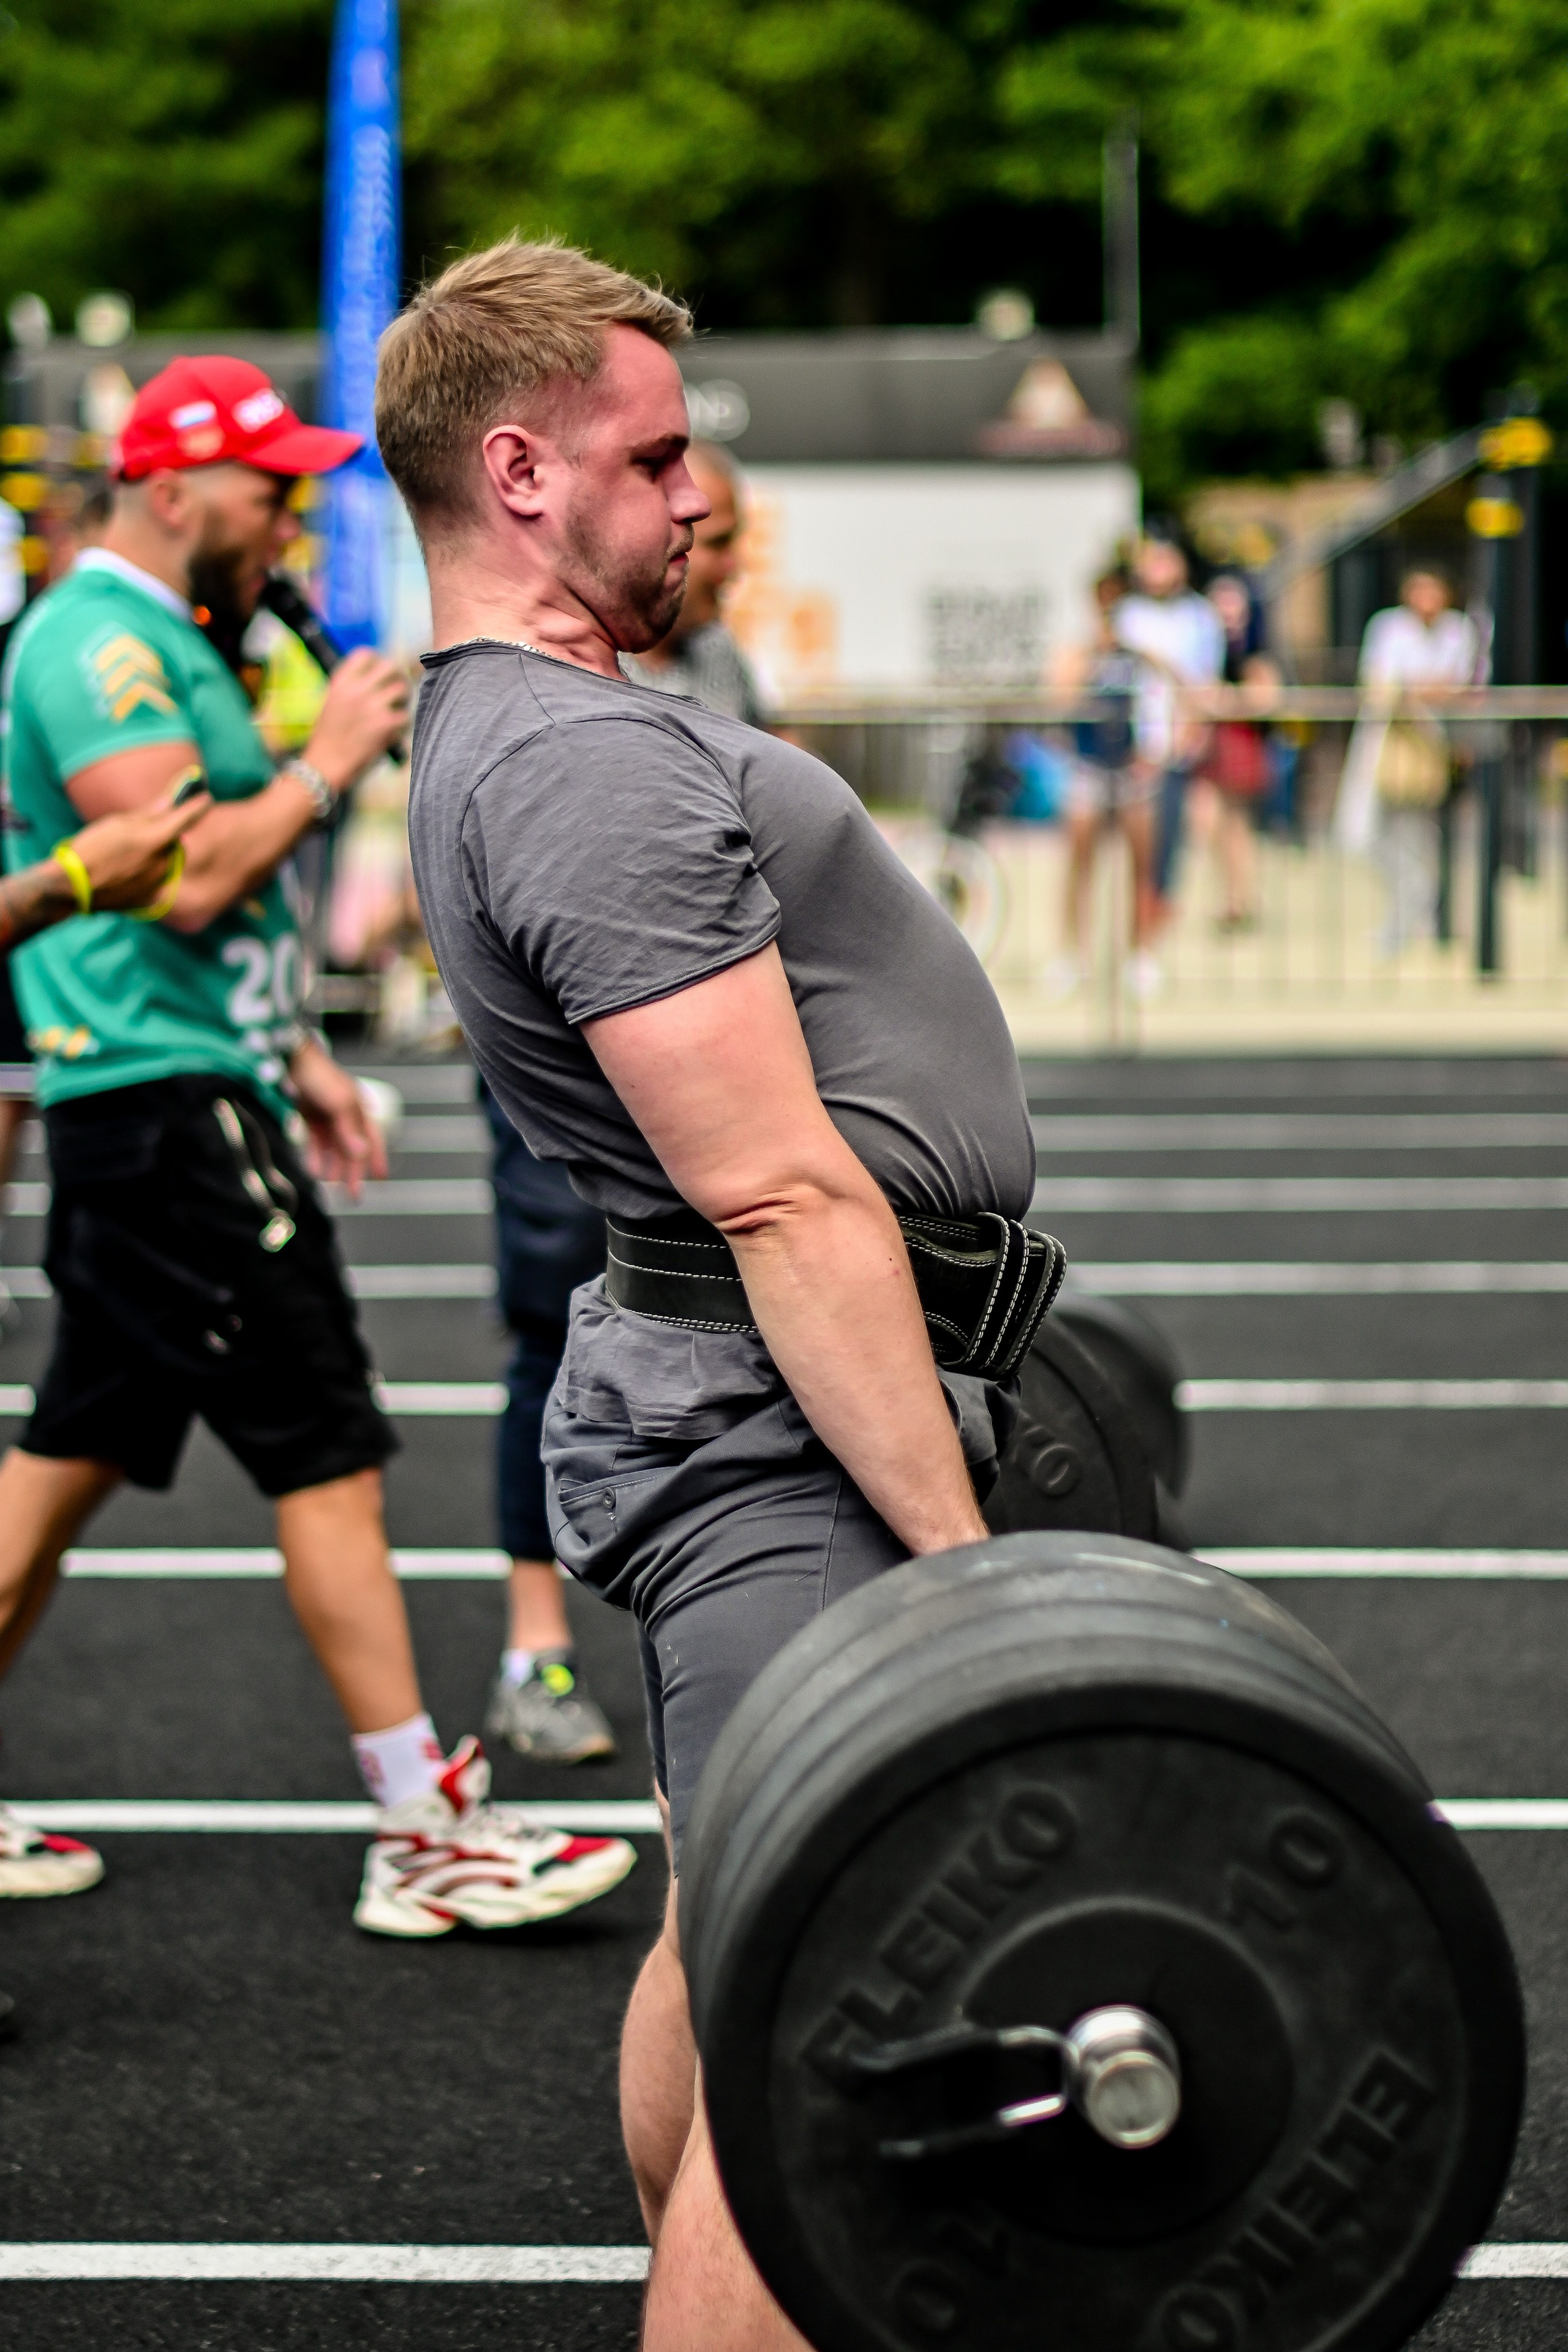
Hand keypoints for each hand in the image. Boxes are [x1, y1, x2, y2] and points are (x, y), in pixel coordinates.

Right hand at [71, 789, 212, 910]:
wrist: (72, 888)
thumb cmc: (91, 848)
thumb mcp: (118, 823)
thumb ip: (150, 814)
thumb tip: (172, 801)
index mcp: (156, 839)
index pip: (186, 819)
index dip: (197, 806)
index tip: (206, 797)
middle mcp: (163, 863)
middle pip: (174, 843)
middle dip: (164, 836)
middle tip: (140, 834)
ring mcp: (159, 883)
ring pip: (166, 862)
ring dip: (155, 856)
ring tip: (124, 856)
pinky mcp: (152, 898)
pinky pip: (156, 880)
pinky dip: (146, 873)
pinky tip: (123, 873)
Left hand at [289, 1037, 388, 1198]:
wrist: (286, 1058)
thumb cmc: (318, 1075)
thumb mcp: (340, 1102)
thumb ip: (350, 1130)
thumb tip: (361, 1154)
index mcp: (358, 1108)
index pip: (372, 1139)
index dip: (377, 1159)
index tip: (381, 1180)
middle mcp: (344, 1113)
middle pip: (352, 1148)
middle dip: (353, 1171)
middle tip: (353, 1195)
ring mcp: (325, 1115)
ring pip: (333, 1148)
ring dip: (334, 1166)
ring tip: (331, 1184)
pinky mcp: (307, 1117)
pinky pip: (314, 1142)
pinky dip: (315, 1156)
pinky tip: (313, 1170)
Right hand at [302, 649, 410, 793]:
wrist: (325, 765)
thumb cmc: (327, 739)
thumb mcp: (332, 703)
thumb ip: (352, 689)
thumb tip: (377, 680)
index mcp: (341, 682)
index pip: (365, 654)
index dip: (377, 660)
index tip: (381, 671)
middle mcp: (357, 689)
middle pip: (389, 666)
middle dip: (398, 675)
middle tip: (399, 688)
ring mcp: (372, 705)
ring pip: (402, 688)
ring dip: (405, 698)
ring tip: (399, 709)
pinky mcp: (385, 724)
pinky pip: (405, 715)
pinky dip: (403, 723)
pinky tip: (395, 731)